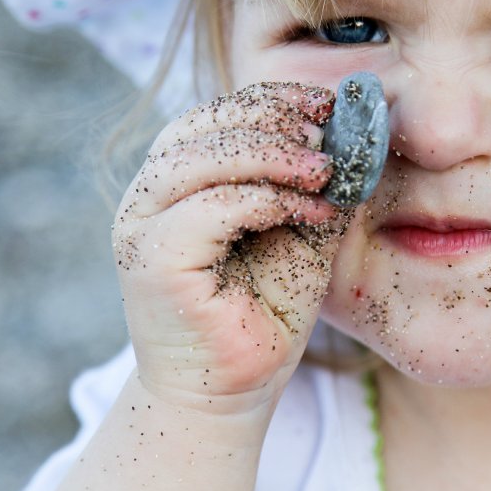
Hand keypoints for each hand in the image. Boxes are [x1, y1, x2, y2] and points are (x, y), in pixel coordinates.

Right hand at [113, 82, 341, 416]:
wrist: (235, 389)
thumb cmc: (265, 310)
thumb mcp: (299, 230)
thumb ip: (312, 183)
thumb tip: (349, 131)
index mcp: (178, 182)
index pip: (214, 115)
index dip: (270, 100)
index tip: (325, 102)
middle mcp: (148, 196)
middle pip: (201, 125)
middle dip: (272, 120)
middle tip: (326, 134)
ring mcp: (142, 226)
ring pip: (199, 158)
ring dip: (271, 154)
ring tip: (323, 169)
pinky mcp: (150, 262)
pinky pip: (208, 208)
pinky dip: (265, 200)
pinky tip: (310, 210)